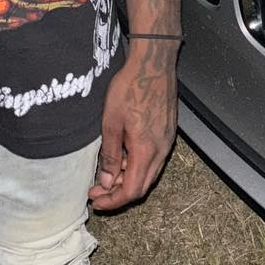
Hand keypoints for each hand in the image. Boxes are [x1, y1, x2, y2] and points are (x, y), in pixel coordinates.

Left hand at [88, 39, 178, 211]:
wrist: (153, 64)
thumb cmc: (130, 88)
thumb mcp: (111, 122)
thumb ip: (111, 155)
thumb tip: (107, 182)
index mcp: (146, 150)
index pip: (132, 190)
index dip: (113, 201)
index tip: (96, 200)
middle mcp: (161, 151)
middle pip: (142, 186)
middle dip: (118, 193)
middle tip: (97, 190)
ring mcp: (167, 142)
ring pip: (149, 174)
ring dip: (128, 179)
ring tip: (107, 175)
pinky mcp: (167, 132)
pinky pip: (154, 160)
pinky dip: (137, 166)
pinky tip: (123, 157)